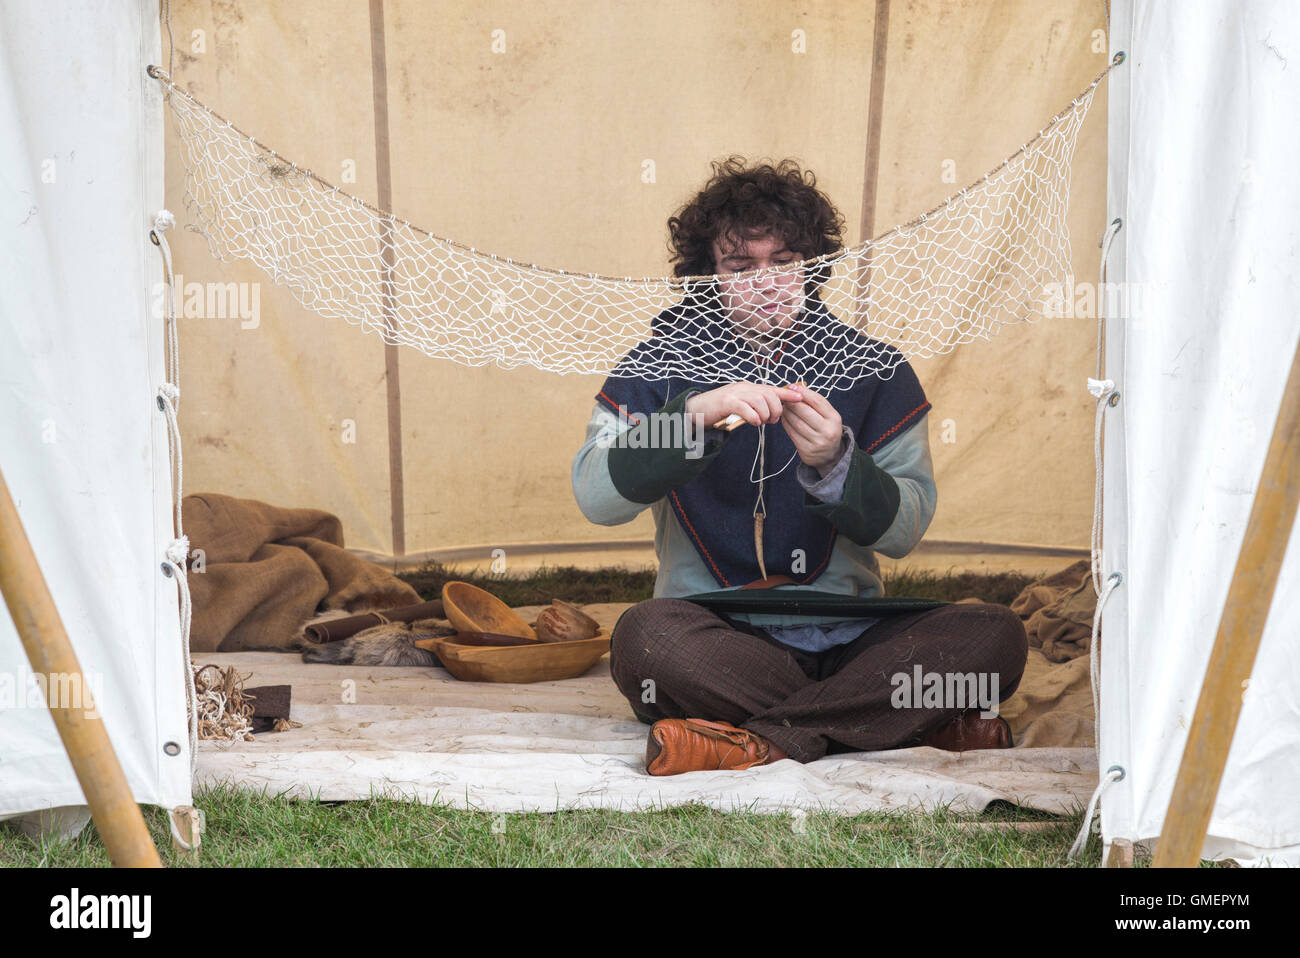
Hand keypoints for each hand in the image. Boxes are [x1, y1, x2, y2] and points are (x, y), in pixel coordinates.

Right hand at [684, 382, 804, 428]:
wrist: (697, 409)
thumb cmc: (720, 410)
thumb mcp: (740, 406)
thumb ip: (754, 407)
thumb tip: (771, 414)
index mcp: (749, 388)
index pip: (772, 388)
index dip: (787, 393)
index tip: (801, 398)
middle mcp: (744, 388)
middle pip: (769, 394)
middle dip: (775, 409)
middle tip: (772, 420)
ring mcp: (735, 394)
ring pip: (760, 400)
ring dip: (765, 414)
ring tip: (762, 422)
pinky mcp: (726, 402)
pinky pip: (745, 407)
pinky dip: (753, 416)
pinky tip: (754, 423)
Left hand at [780, 385, 843, 475]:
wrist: (830, 455)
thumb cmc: (826, 428)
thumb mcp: (828, 415)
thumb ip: (815, 402)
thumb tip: (795, 387)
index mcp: (834, 418)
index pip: (817, 401)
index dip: (803, 392)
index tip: (792, 386)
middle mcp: (827, 430)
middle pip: (804, 410)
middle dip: (792, 402)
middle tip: (785, 398)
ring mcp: (817, 441)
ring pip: (795, 421)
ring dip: (786, 412)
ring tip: (784, 407)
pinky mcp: (806, 450)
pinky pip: (791, 432)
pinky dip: (785, 423)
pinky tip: (785, 418)